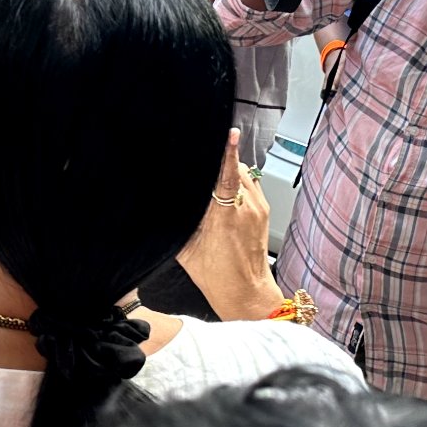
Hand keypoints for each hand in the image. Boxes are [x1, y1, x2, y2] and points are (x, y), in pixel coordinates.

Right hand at [177, 130, 282, 320]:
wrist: (246, 292)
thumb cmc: (216, 275)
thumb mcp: (186, 249)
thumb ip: (178, 222)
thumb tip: (162, 206)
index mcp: (225, 216)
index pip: (228, 175)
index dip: (227, 152)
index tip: (228, 134)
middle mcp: (246, 208)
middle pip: (236, 169)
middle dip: (221, 163)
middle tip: (204, 165)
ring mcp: (258, 209)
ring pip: (246, 175)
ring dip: (231, 173)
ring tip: (215, 182)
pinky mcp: (264, 211)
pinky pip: (252, 185)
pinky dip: (239, 183)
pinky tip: (227, 194)